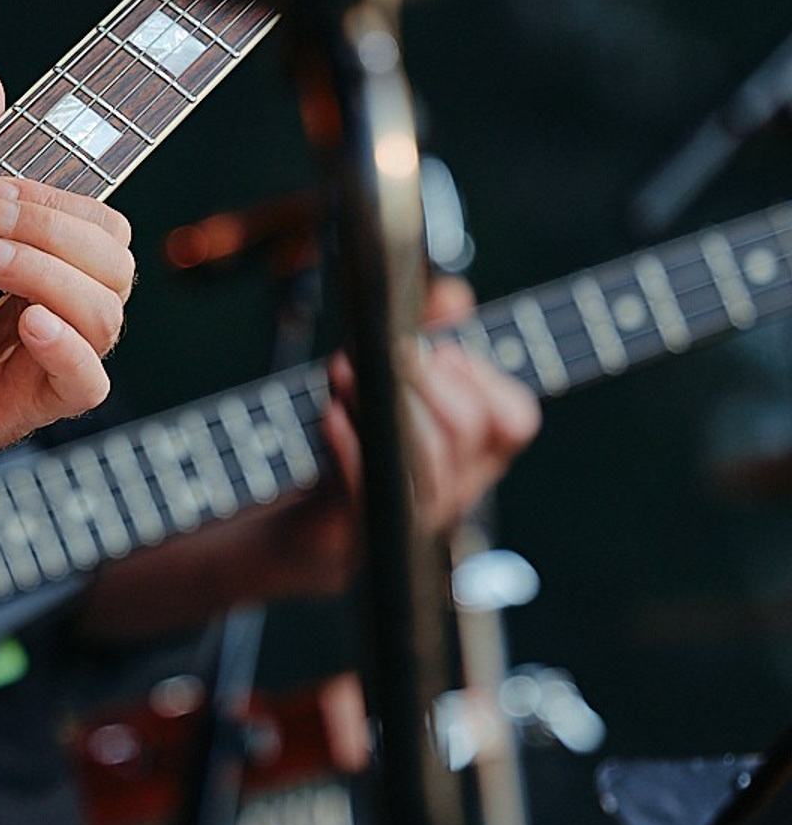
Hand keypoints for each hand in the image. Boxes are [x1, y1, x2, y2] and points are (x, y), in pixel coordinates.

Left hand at [0, 64, 134, 544]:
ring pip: (106, 312)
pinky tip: (28, 322)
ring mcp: (60, 356)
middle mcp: (71, 305)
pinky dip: (65, 348)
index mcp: (59, 259)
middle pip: (114, 258)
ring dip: (46, 274)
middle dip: (50, 228)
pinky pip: (88, 381)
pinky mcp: (39, 403)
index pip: (101, 218)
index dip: (58, 197)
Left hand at [298, 275, 541, 594]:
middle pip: (469, 428)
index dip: (486, 379)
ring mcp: (411, 514)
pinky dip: (350, 448)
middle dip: (426, 378)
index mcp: (474, 454)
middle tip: (389, 352)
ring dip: (384, 403)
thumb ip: (428, 335)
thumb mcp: (392, 381)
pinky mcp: (361, 530)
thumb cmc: (358, 443)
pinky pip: (370, 493)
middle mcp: (455, 486)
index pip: (515, 419)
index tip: (444, 351)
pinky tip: (331, 416)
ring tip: (344, 369)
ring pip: (427, 461)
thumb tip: (453, 294)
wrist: (308, 523)